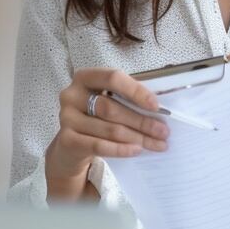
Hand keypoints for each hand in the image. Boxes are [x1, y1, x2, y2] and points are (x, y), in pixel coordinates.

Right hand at [44, 68, 169, 200]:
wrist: (71, 147)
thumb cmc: (96, 119)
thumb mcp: (108, 102)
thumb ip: (126, 99)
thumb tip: (157, 110)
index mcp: (84, 78)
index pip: (112, 78)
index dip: (136, 91)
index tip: (156, 106)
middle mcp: (71, 95)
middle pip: (111, 108)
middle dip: (141, 121)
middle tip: (163, 131)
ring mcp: (66, 118)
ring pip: (109, 129)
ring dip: (137, 137)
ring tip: (157, 144)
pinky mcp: (67, 140)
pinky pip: (99, 145)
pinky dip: (121, 149)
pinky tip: (136, 150)